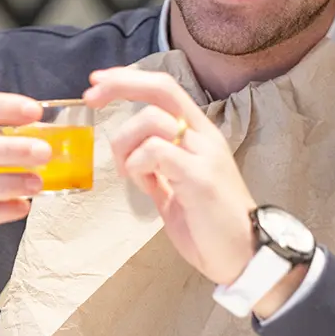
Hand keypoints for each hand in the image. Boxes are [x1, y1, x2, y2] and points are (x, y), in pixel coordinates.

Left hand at [83, 67, 256, 284]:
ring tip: (127, 173)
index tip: (97, 83)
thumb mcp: (177, 188)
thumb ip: (158, 169)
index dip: (129, 79)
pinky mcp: (200, 177)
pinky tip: (143, 184)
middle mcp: (204, 136)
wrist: (243, 256)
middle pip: (161, 88)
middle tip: (91, 98)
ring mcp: (204, 154)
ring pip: (151, 120)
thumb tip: (132, 159)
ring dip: (125, 144)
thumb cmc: (210, 226)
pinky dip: (138, 164)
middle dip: (121, 85)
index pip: (164, 88)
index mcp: (199, 134)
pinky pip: (157, 152)